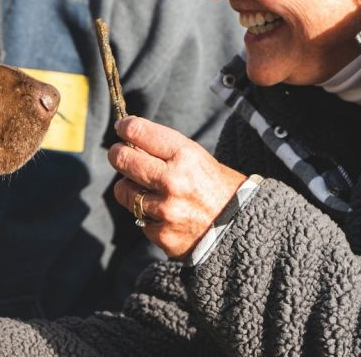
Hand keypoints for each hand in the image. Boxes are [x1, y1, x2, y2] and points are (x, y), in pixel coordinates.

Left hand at [109, 116, 245, 259]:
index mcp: (185, 155)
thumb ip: (165, 150)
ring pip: (124, 191)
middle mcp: (173, 181)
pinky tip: (164, 213)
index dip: (125, 127)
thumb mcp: (198, 158)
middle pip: (122, 159)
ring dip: (130, 188)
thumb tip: (129, 139)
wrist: (243, 227)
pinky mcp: (162, 234)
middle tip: (120, 154)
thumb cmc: (218, 187)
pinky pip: (138, 218)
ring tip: (147, 189)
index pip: (138, 132)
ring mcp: (166, 209)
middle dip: (118, 154)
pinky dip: (147, 215)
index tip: (122, 128)